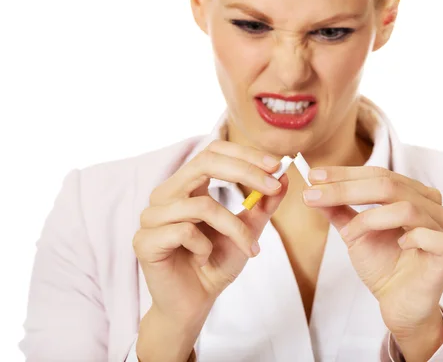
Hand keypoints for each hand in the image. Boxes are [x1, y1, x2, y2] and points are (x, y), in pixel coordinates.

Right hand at [133, 140, 288, 327]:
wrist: (194, 303)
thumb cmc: (216, 263)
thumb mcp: (247, 230)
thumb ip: (263, 204)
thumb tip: (285, 176)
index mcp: (187, 185)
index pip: (212, 151)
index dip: (244, 153)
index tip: (276, 165)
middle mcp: (166, 194)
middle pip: (204, 162)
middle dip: (245, 172)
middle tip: (274, 187)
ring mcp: (152, 216)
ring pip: (202, 205)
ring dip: (233, 228)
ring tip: (248, 248)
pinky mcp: (144, 240)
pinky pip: (184, 231)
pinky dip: (204, 247)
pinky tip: (203, 259)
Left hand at [302, 166, 442, 340]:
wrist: (399, 304)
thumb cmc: (383, 266)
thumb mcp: (354, 233)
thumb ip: (338, 210)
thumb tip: (314, 187)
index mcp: (410, 193)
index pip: (378, 174)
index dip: (345, 174)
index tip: (314, 176)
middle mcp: (429, 204)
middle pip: (388, 184)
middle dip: (346, 189)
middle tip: (314, 195)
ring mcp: (441, 226)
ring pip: (406, 208)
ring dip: (370, 218)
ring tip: (349, 234)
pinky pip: (429, 235)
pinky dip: (410, 237)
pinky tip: (398, 244)